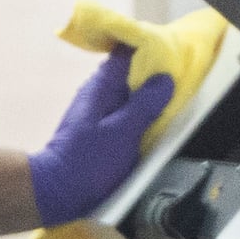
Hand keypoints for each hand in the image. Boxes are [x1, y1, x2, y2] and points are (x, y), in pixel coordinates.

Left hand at [27, 51, 168, 225]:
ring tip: (174, 97)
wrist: (58, 191)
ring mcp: (99, 110)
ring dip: (149, 94)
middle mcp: (99, 92)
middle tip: (181, 76)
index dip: (149, 47)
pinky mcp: (101, 128)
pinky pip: (126, 112)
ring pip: (130, 93)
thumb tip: (166, 79)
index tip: (172, 52)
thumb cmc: (88, 161)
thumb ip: (145, 105)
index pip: (125, 50)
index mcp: (102, 85)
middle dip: (154, 72)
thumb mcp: (123, 132)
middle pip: (130, 71)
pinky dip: (141, 112)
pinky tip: (156, 121)